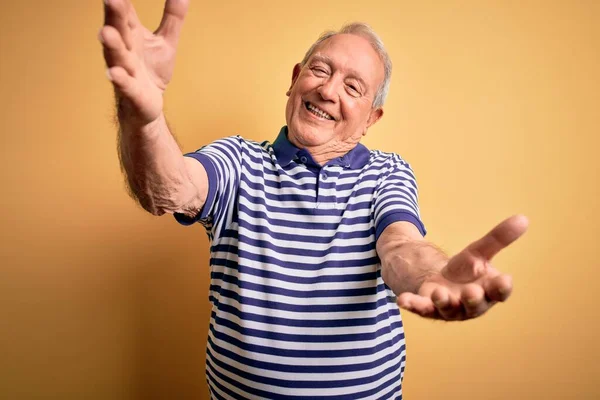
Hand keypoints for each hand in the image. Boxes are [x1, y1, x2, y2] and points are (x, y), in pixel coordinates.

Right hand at [99, 0, 188, 123]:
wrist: (148, 104)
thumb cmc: (152, 69)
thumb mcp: (166, 41)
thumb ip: (173, 17)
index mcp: (131, 34)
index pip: (125, 12)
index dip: (121, 0)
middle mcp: (125, 49)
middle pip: (118, 30)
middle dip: (114, 15)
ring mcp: (126, 70)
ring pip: (117, 56)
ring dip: (111, 45)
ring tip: (105, 33)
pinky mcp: (132, 92)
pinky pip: (125, 85)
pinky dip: (120, 79)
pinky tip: (114, 74)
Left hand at [397, 215, 528, 319]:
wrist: (438, 280)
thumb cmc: (465, 271)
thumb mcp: (479, 252)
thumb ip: (498, 239)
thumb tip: (524, 218)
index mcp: (488, 292)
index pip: (499, 292)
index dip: (501, 288)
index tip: (504, 279)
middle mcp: (469, 305)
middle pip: (474, 306)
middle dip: (473, 299)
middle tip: (471, 291)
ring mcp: (447, 308)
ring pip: (447, 309)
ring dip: (443, 302)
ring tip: (439, 293)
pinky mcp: (426, 308)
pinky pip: (419, 308)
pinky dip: (412, 304)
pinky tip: (402, 300)